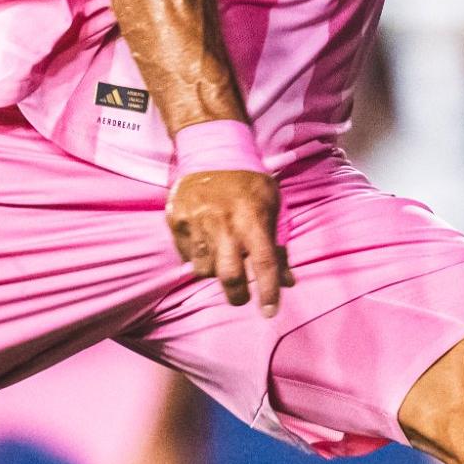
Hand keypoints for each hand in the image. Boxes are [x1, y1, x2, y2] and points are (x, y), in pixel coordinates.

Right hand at [165, 170, 290, 313]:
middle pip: (229, 276)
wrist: (211, 150)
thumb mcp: (272, 205)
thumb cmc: (248, 181)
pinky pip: (186, 255)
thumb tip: (288, 280)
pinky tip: (205, 244)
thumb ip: (278, 244)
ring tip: (221, 258)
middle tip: (240, 297)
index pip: (265, 264)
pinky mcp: (176, 220)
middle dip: (237, 295)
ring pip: (204, 269)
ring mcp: (196, 223)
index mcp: (252, 219)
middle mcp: (224, 224)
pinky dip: (197, 256)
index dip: (269, 292)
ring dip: (215, 271)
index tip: (270, 312)